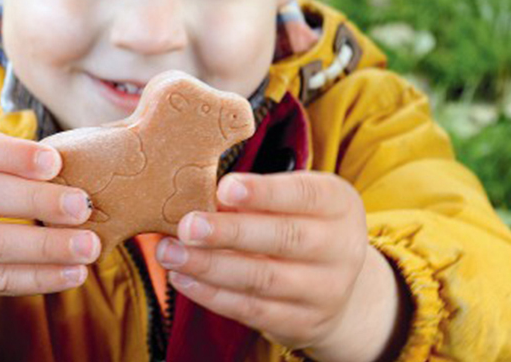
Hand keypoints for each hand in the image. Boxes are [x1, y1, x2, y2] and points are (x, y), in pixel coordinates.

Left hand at [156, 171, 407, 361]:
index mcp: (338, 204)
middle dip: (230, 232)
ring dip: (210, 267)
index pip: (304, 194)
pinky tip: (183, 278)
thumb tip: (197, 193)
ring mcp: (325, 290)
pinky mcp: (303, 323)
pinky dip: (213, 295)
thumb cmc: (301, 225)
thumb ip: (256, 196)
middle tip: (187, 226)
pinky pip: (252, 311)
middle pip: (284, 239)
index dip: (265, 192)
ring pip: (263, 279)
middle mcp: (340, 248)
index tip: (224, 187)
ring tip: (169, 253)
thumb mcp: (294, 200)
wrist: (341, 288)